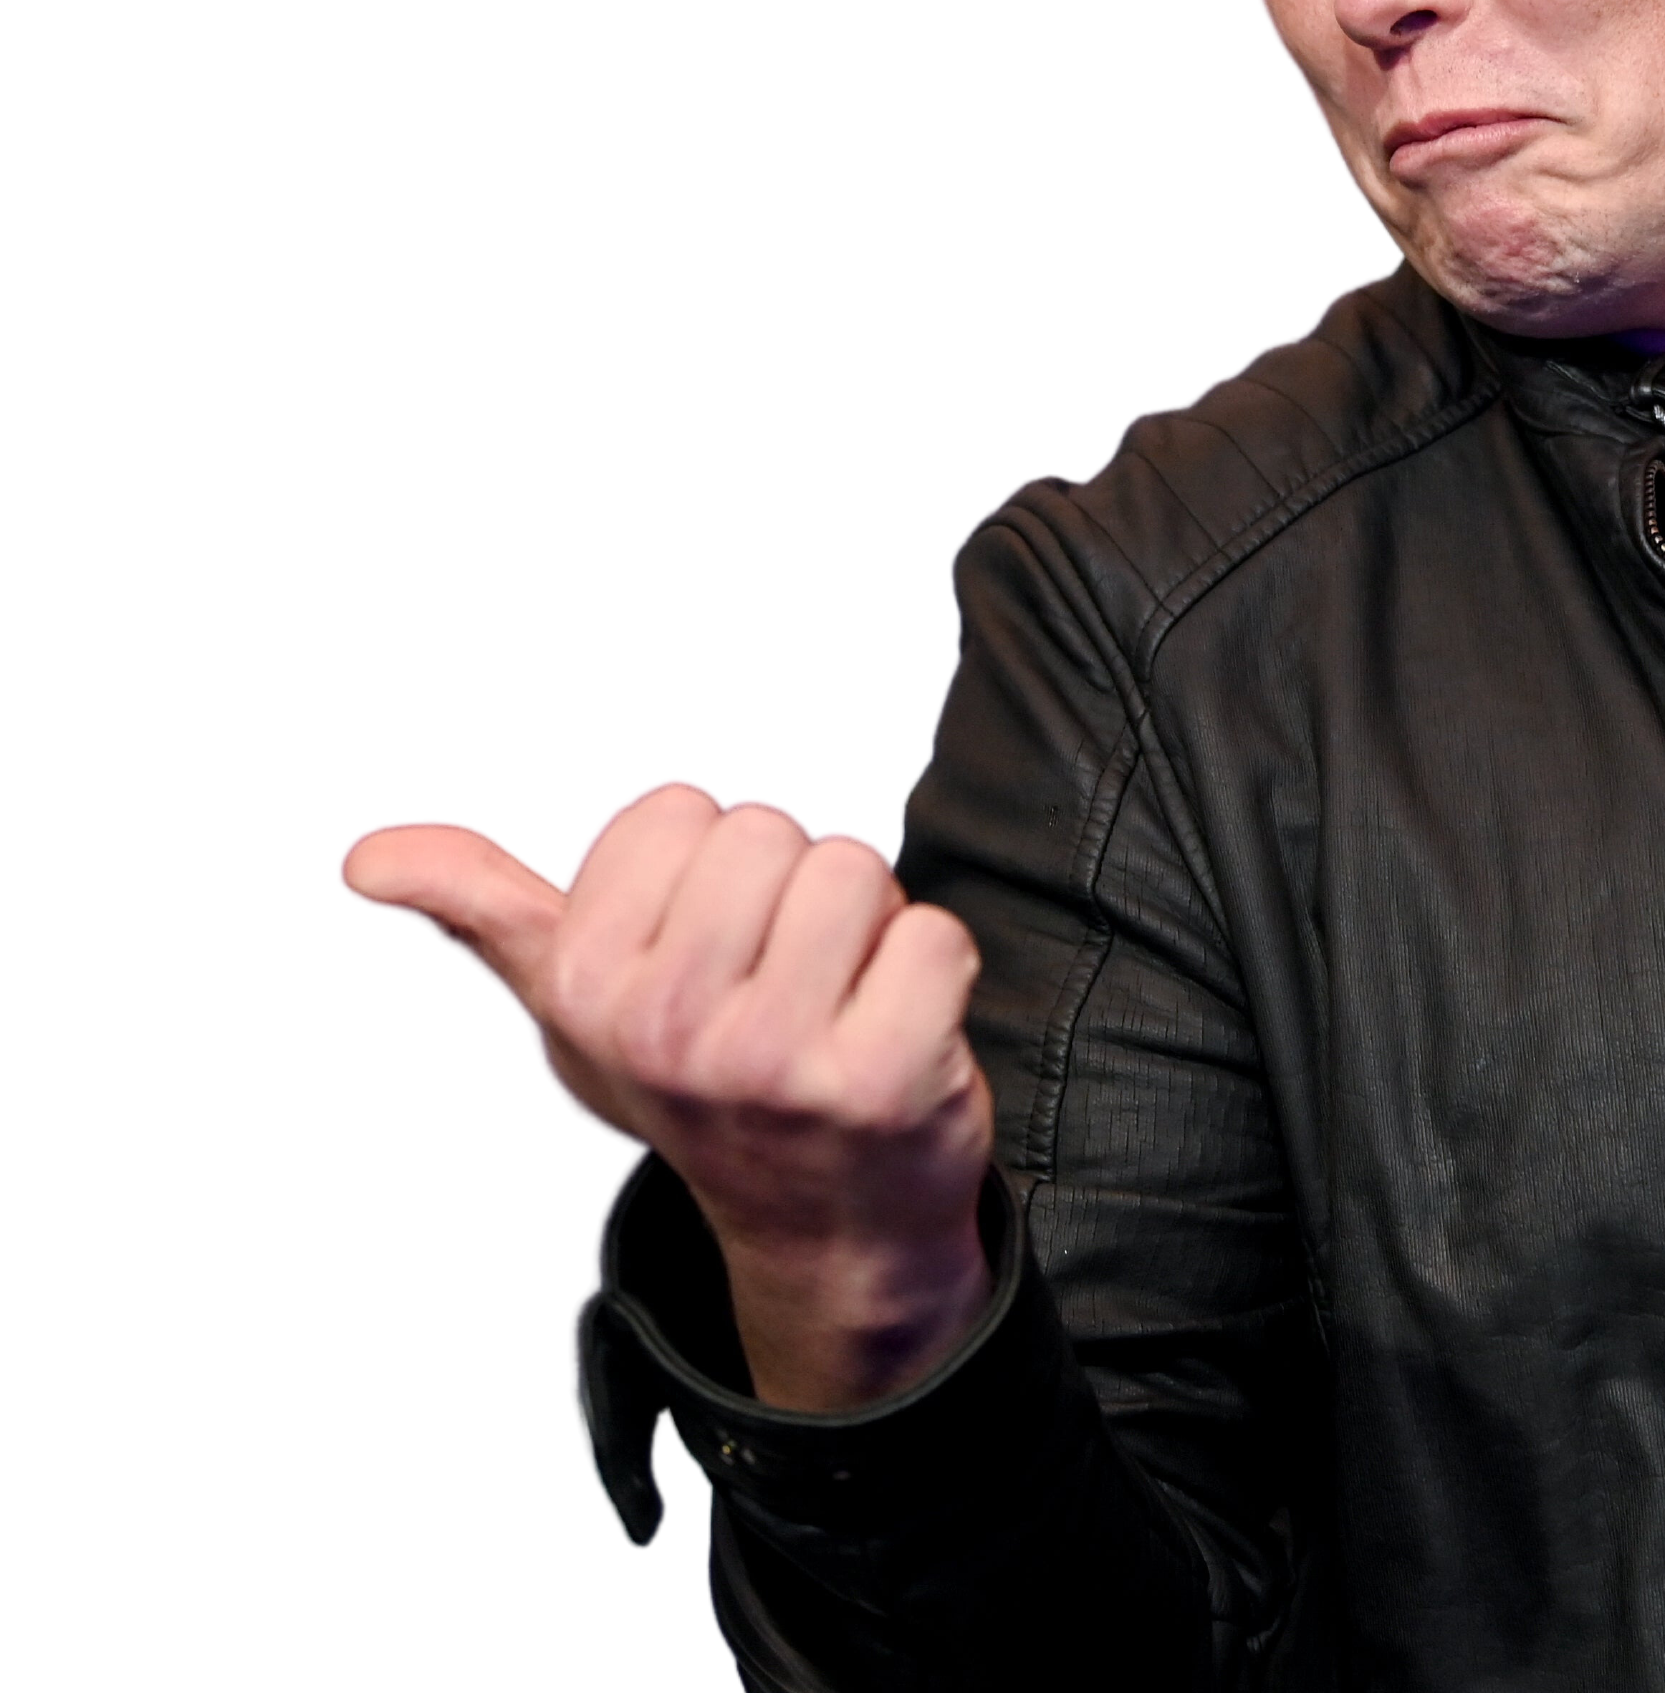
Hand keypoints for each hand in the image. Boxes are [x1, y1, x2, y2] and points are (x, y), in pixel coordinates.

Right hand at [338, 779, 996, 1408]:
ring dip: (867, 924)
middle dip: (792, 886)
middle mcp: (663, 1027)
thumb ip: (479, 910)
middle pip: (768, 830)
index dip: (707, 863)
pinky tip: (898, 1037)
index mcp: (580, 986)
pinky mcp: (880, 1081)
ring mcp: (771, 1061)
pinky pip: (933, 936)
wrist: (818, 1221)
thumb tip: (362, 856)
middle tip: (784, 977)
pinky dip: (935, 970)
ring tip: (839, 999)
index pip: (675, 809)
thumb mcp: (570, 1001)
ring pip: (853, 869)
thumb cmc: (694, 1079)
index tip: (704, 945)